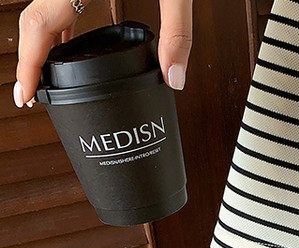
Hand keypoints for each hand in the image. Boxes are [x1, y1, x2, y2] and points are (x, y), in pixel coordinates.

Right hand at [14, 0, 192, 107]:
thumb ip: (178, 31)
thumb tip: (175, 77)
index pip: (40, 26)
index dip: (29, 65)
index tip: (26, 94)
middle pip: (35, 19)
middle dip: (31, 59)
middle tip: (36, 92)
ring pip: (45, 6)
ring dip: (44, 42)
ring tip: (51, 76)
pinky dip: (61, 23)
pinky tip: (71, 41)